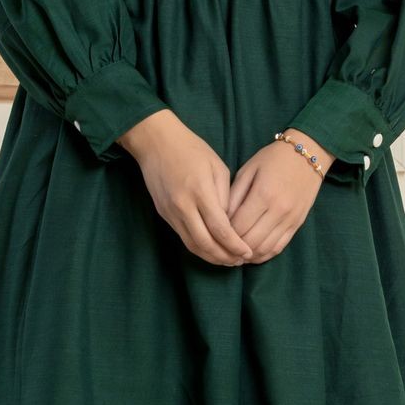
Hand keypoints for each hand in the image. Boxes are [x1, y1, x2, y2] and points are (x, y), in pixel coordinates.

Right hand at [119, 110, 255, 266]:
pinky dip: (198, 248)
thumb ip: (225, 196)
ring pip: (192, 245)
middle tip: (239, 261)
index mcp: (200, 192)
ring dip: (211, 257)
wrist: (156, 143)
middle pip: (205, 243)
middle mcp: (183, 206)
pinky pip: (183, 238)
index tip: (247, 252)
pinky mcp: (164, 215)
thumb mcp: (217, 166)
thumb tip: (229, 222)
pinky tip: (211, 250)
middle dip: (224, 256)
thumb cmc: (192, 150)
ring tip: (227, 260)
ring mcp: (171, 212)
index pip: (220, 229)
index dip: (235, 245)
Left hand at [224, 130, 327, 262]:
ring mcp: (290, 220)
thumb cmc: (273, 159)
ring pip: (264, 248)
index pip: (238, 226)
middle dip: (233, 248)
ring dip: (247, 255)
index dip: (223, 234)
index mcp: (263, 194)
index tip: (214, 233)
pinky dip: (263, 254)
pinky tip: (252, 254)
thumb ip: (233, 195)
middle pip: (250, 241)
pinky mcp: (297, 224)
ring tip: (234, 253)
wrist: (307, 154)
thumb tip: (221, 219)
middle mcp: (278, 211)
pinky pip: (279, 247)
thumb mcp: (248, 170)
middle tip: (221, 247)